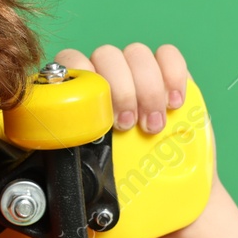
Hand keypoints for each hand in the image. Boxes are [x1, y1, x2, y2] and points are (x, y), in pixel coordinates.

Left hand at [49, 43, 216, 186]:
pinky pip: (167, 54)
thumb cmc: (118, 172)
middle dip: (120, 91)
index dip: (83, 79)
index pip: (70, 60)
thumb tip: (63, 168)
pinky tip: (174, 102)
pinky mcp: (167, 70)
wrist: (158, 184)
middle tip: (127, 125)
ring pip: (136, 53)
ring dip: (148, 88)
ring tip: (153, 123)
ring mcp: (135, 68)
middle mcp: (105, 71)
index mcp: (79, 88)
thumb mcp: (90, 169)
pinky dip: (173, 75)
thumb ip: (75, 156)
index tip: (98, 112)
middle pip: (106, 55)